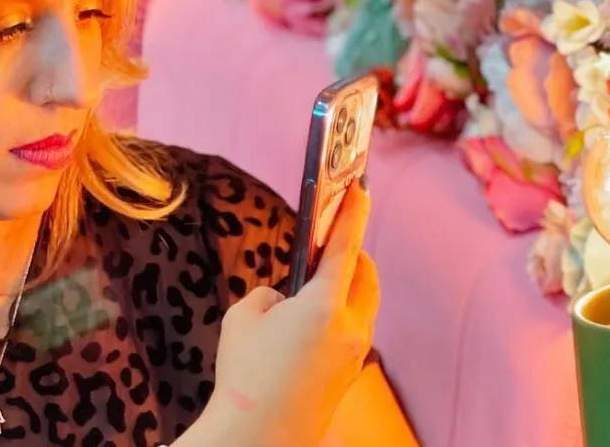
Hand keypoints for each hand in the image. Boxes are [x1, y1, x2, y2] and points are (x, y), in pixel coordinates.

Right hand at [190, 184, 379, 446]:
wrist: (257, 437)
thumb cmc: (246, 375)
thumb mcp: (243, 318)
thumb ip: (268, 296)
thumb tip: (283, 301)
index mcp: (325, 306)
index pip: (346, 246)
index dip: (353, 213)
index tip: (361, 187)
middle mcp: (350, 329)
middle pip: (366, 277)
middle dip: (354, 254)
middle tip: (334, 241)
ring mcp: (354, 355)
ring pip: (362, 307)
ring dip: (347, 288)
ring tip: (317, 283)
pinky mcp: (349, 376)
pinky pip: (352, 333)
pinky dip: (339, 317)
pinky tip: (311, 325)